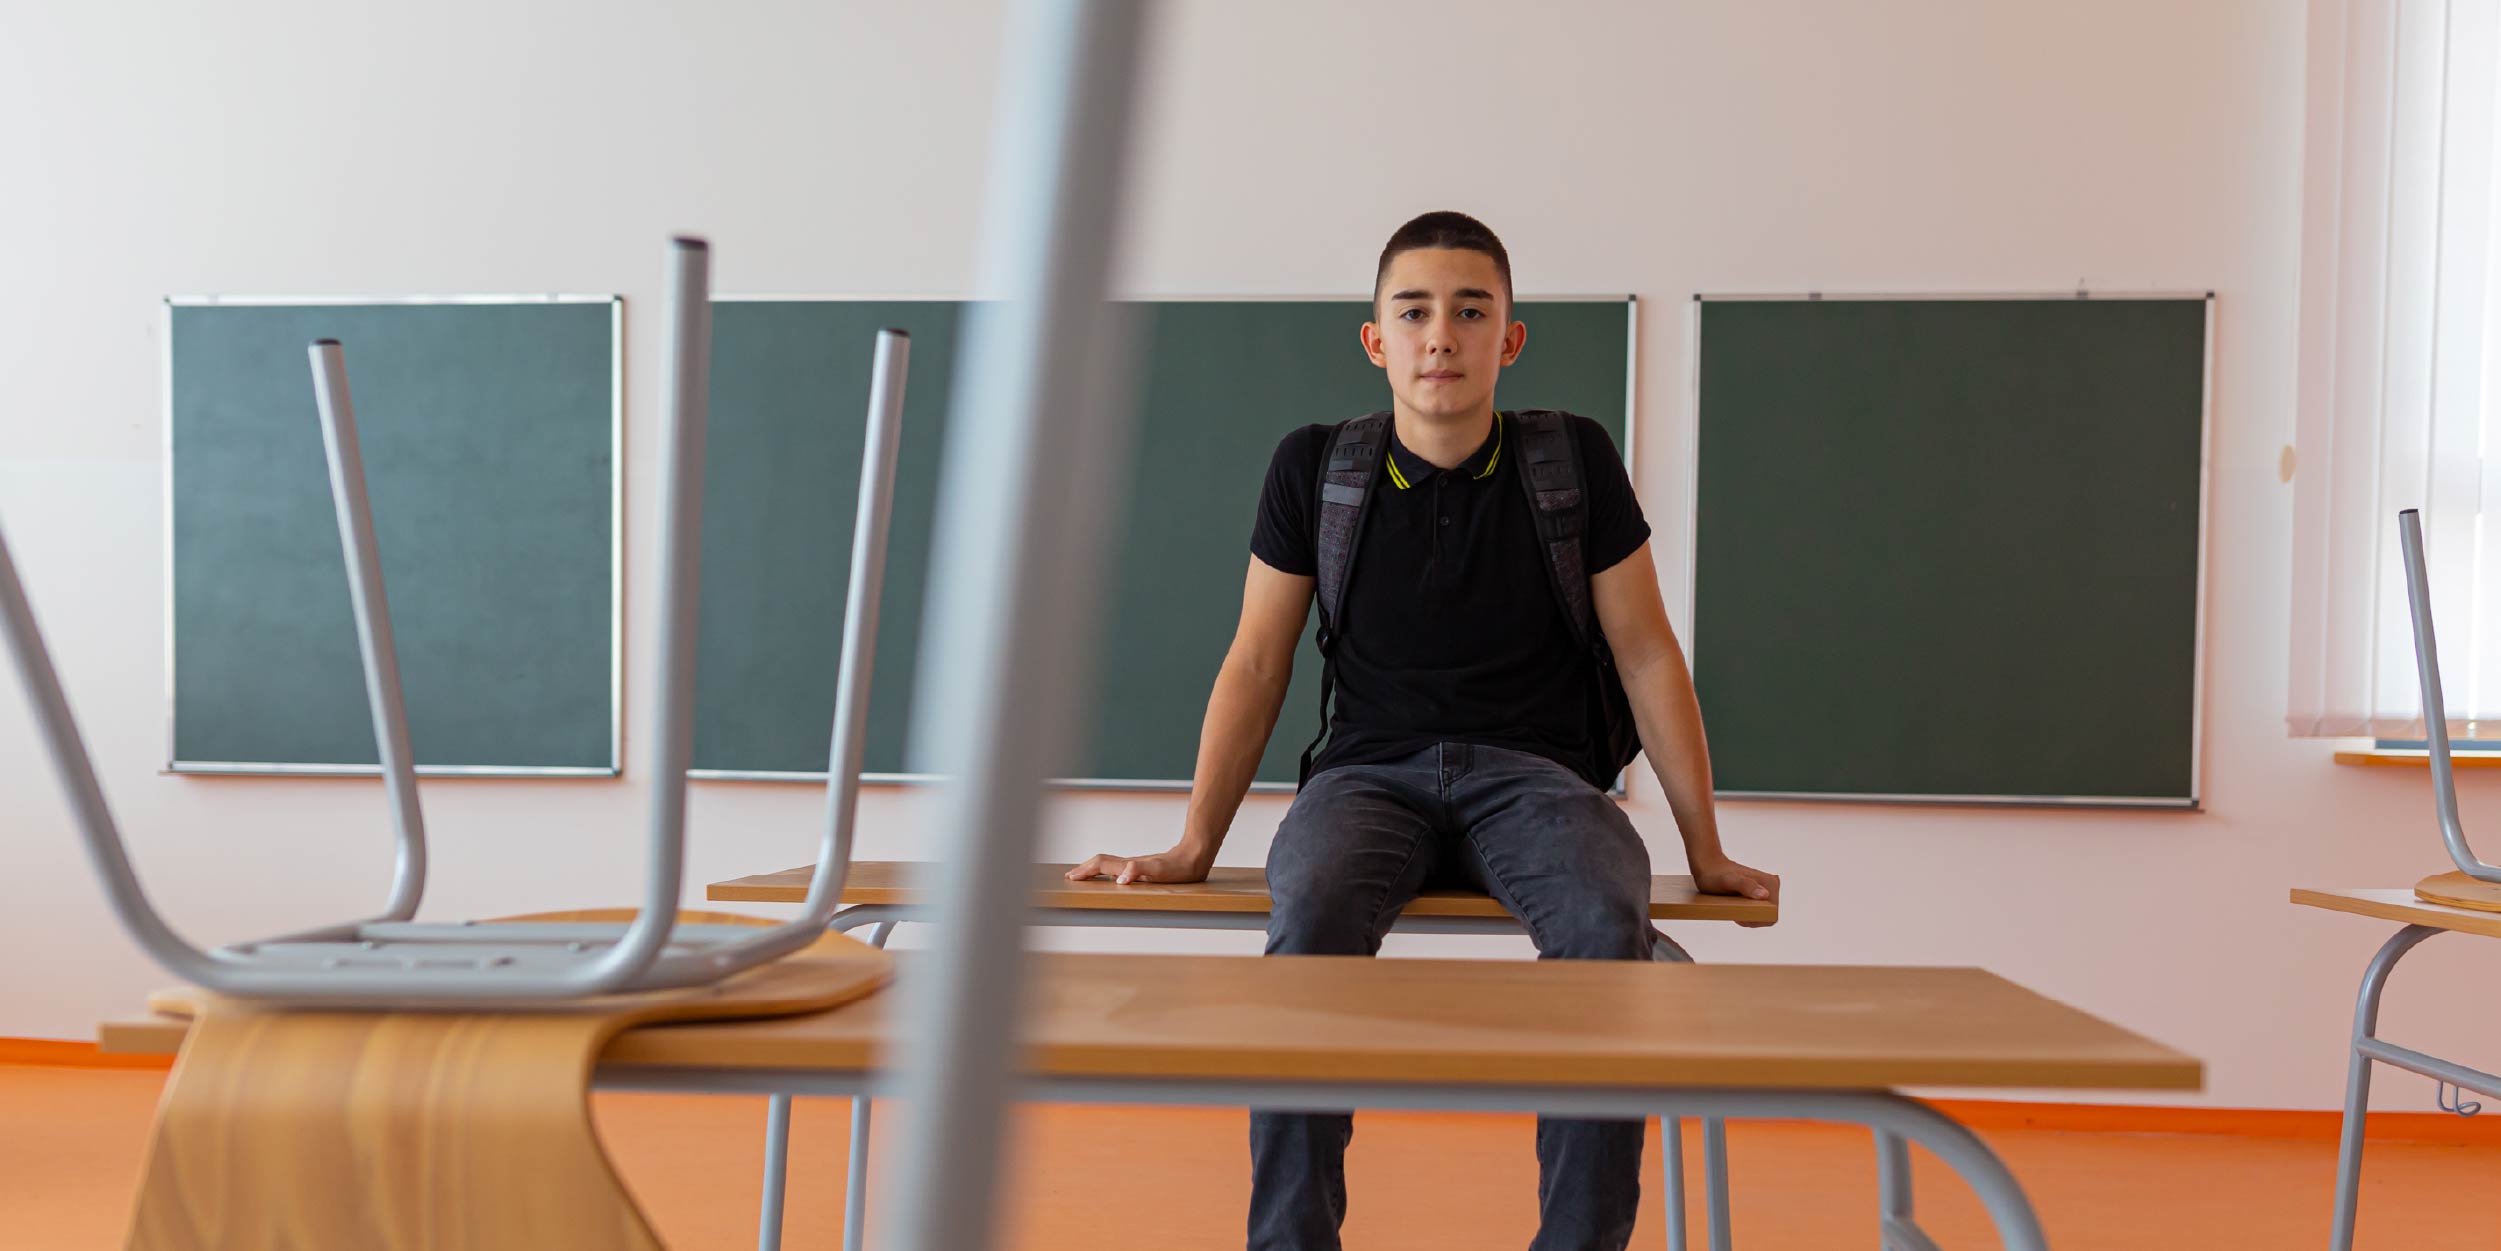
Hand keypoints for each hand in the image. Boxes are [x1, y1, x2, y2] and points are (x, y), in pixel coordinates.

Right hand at [1065, 841, 1215, 885]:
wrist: (1195, 855)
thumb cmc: (1180, 867)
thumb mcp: (1161, 871)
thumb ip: (1140, 870)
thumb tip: (1120, 878)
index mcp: (1130, 865)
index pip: (1102, 865)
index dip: (1086, 871)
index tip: (1071, 878)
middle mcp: (1130, 864)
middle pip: (1101, 862)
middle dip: (1084, 869)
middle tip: (1070, 876)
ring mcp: (1136, 865)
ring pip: (1108, 864)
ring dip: (1093, 869)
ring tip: (1083, 874)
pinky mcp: (1143, 867)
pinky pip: (1118, 867)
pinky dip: (1106, 871)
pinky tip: (1110, 876)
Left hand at [1691, 856, 1778, 927]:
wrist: (1708, 866)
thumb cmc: (1716, 874)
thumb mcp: (1728, 881)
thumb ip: (1745, 885)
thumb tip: (1764, 895)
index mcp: (1770, 883)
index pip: (1772, 914)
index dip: (1756, 919)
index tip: (1739, 913)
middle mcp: (1771, 885)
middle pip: (1767, 914)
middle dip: (1750, 917)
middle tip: (1733, 908)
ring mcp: (1766, 888)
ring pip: (1761, 913)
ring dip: (1747, 914)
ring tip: (1732, 905)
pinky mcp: (1758, 892)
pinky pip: (1756, 909)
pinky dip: (1745, 911)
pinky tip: (1734, 904)